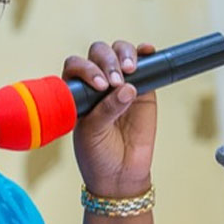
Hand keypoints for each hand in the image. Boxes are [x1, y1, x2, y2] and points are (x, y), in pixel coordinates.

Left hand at [62, 41, 157, 197]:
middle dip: (106, 61)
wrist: (119, 173)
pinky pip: (145, 65)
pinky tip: (148, 50)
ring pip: (120, 53)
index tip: (99, 85)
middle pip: (98, 54)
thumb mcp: (93, 132)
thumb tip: (127, 87)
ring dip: (124, 54)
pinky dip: (145, 53)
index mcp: (76, 91)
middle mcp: (97, 83)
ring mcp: (121, 84)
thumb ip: (107, 110)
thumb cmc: (97, 153)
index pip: (76, 66)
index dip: (86, 68)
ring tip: (129, 71)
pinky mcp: (144, 88)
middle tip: (114, 82)